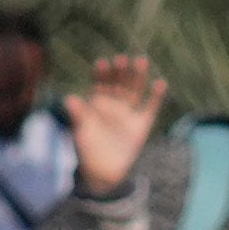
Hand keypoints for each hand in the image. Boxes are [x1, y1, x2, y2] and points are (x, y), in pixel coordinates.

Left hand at [62, 51, 173, 195]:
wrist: (103, 171)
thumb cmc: (88, 149)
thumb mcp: (82, 131)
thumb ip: (78, 114)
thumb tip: (68, 99)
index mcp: (99, 102)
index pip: (101, 83)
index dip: (102, 74)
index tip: (102, 63)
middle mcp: (115, 103)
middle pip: (119, 83)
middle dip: (121, 71)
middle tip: (122, 59)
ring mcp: (129, 112)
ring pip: (135, 90)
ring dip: (138, 76)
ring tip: (141, 60)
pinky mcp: (142, 123)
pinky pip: (150, 107)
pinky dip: (156, 96)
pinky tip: (160, 83)